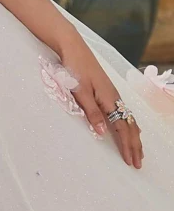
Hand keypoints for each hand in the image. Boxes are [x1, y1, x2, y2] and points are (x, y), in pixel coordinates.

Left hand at [57, 36, 143, 168]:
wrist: (73, 47)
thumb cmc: (74, 68)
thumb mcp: (80, 91)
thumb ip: (91, 112)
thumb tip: (103, 133)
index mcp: (109, 99)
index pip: (122, 128)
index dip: (127, 146)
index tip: (131, 162)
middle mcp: (115, 98)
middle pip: (130, 126)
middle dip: (135, 146)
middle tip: (138, 163)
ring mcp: (112, 94)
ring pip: (129, 120)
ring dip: (134, 137)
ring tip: (138, 151)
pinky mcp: (107, 91)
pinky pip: (124, 113)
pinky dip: (130, 125)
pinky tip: (130, 128)